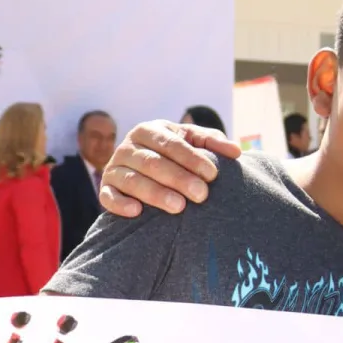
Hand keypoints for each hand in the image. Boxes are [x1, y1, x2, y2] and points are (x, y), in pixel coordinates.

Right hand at [99, 120, 239, 216]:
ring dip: (155, 193)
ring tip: (179, 207)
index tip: (213, 175)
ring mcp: (114, 167)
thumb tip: (236, 152)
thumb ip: (213, 143)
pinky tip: (137, 212)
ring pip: (133, 180)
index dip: (192, 158)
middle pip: (153, 163)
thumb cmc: (176, 156)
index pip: (171, 144)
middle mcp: (128, 147)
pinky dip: (120, 204)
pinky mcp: (106, 188)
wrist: (147, 172)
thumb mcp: (193, 143)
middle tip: (202, 195)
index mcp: (149, 131)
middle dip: (178, 178)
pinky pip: (108, 196)